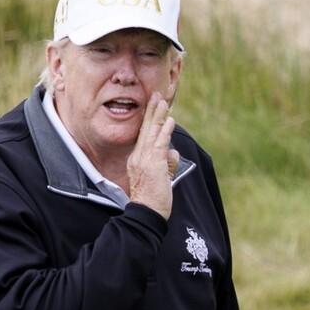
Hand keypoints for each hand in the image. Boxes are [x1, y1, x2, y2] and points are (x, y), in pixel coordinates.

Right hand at [127, 92, 179, 219]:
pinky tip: (169, 120)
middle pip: (146, 130)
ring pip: (152, 133)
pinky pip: (160, 144)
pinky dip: (165, 131)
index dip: (149, 121)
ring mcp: (145, 160)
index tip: (153, 108)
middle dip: (152, 112)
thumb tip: (173, 152)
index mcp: (136, 160)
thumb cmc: (152, 200)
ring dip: (159, 116)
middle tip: (156, 96)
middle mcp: (138, 157)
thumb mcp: (160, 178)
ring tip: (163, 101)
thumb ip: (166, 164)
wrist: (145, 212)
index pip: (143, 136)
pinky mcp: (154, 164)